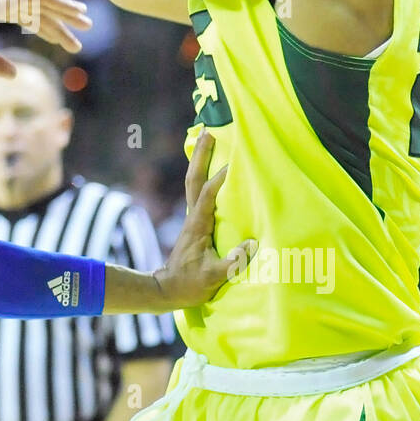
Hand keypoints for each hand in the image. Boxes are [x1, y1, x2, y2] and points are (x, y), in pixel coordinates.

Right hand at [0, 0, 91, 76]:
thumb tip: (15, 74)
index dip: (49, 26)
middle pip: (40, 4)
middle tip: (87, 26)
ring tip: (86, 21)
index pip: (28, 13)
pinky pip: (34, 0)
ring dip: (65, 10)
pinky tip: (70, 16)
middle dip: (65, 16)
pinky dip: (55, 6)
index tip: (67, 39)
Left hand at [153, 130, 256, 307]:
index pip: (208, 195)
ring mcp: (192, 218)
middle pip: (194, 179)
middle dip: (201, 155)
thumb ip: (231, 262)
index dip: (219, 179)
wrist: (168, 289)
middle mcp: (193, 216)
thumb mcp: (212, 277)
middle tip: (208, 131)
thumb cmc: (190, 284)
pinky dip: (203, 176)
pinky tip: (209, 169)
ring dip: (200, 160)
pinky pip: (199, 192)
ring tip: (208, 139)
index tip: (233, 162)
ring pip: (194, 183)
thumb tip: (251, 244)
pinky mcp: (195, 223)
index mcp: (197, 225)